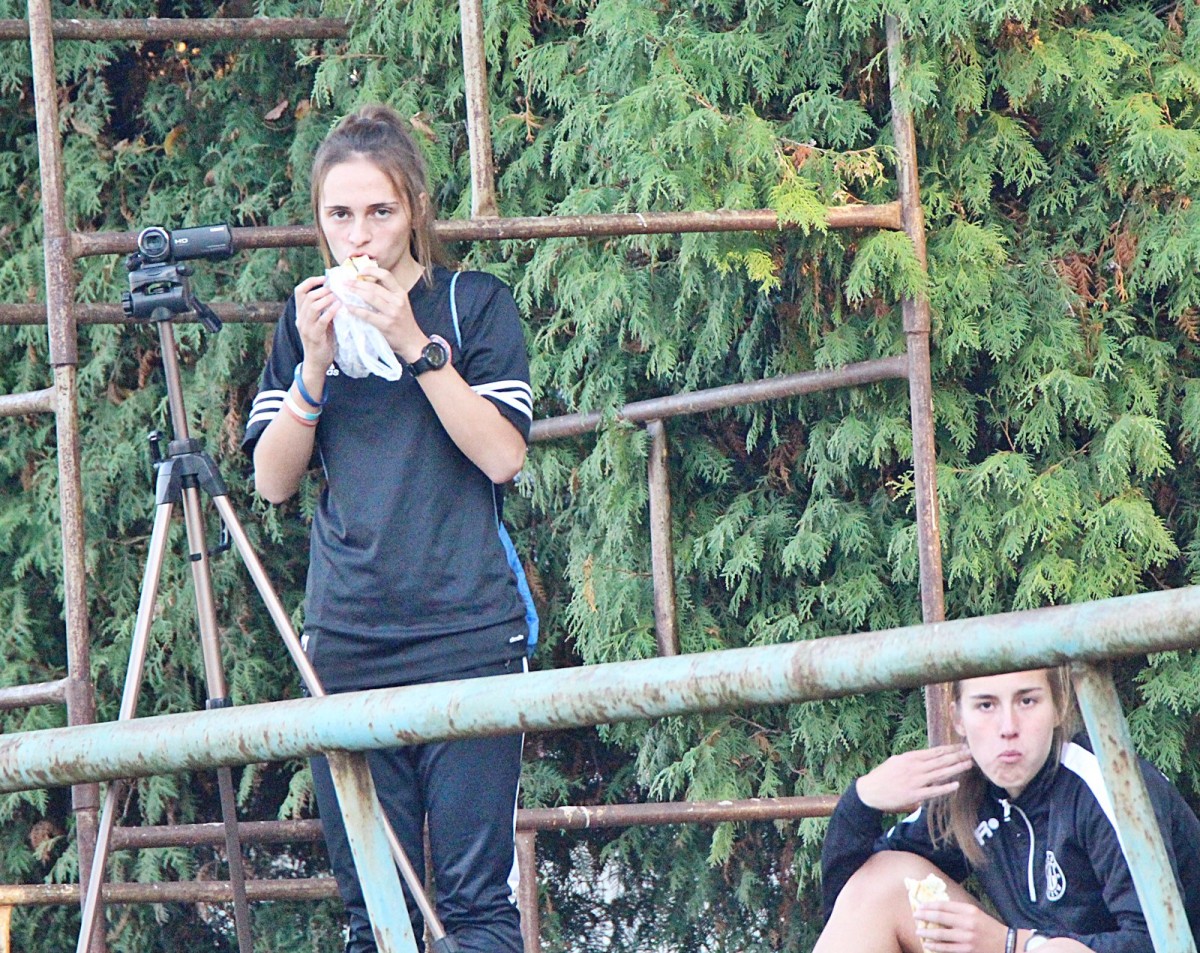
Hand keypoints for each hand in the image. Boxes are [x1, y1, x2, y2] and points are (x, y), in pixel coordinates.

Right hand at [293, 275, 337, 372]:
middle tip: (336, 288)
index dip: (311, 281)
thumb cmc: (322, 340)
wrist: (317, 362)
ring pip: (312, 306)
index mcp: (301, 313)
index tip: (324, 278)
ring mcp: (306, 327)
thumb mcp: (322, 322)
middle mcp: (301, 318)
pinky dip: (331, 311)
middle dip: (322, 289)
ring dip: (326, 299)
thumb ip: (324, 309)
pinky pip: (321, 320)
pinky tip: (339, 307)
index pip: (299, 291)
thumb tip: (336, 293)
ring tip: (338, 297)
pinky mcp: (315, 336)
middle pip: (307, 296)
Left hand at [336, 263, 427, 360]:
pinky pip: (367, 314)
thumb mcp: (400, 304)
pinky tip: (348, 307)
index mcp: (401, 293)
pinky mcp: (386, 324)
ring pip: (370, 298)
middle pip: (374, 287)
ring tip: (345, 291)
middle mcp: (398, 301)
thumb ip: (388, 295)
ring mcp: (392, 313)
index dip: (372, 271)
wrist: (412, 342)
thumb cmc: (403, 322)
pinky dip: (355, 310)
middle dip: (357, 283)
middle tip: (346, 282)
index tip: (360, 271)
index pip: (386, 276)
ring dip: (355, 293)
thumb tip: (366, 285)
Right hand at [856, 744, 973, 812]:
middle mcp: (914, 768)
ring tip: (968, 764)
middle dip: (956, 756)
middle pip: (940, 761)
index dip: (949, 749)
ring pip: (940, 773)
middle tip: (970, 752)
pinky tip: (956, 785)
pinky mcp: (914, 795)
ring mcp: (915, 781)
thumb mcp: (895, 762)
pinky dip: (945, 788)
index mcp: (909, 758)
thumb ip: (911, 760)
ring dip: (955, 768)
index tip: (961, 746)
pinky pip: (933, 791)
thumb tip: (925, 759)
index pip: (934, 752)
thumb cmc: (881, 777)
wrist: (869, 792)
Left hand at [914, 900, 1005, 952]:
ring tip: (918, 931)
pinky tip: (928, 944)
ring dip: (927, 932)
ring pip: (941, 934)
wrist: (1007, 944)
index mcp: (969, 910)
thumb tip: (938, 909)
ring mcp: (967, 938)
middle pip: (940, 917)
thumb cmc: (989, 928)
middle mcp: (968, 922)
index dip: (930, 905)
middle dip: (925, 916)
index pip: (944, 905)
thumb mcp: (976, 914)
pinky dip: (936, 946)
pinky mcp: (967, 950)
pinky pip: (947, 948)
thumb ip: (959, 911)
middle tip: (915, 915)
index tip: (920, 905)